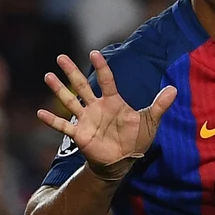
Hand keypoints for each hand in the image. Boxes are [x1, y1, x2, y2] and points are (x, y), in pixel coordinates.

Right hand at [36, 51, 175, 175]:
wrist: (123, 161)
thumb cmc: (136, 140)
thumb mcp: (150, 122)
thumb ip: (159, 105)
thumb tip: (174, 89)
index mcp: (113, 102)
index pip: (106, 80)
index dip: (101, 67)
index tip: (94, 53)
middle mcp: (97, 107)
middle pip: (82, 85)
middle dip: (71, 71)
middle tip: (60, 57)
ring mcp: (86, 120)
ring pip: (70, 101)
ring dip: (59, 90)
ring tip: (48, 76)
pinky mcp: (80, 134)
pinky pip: (63, 126)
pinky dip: (52, 120)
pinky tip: (39, 113)